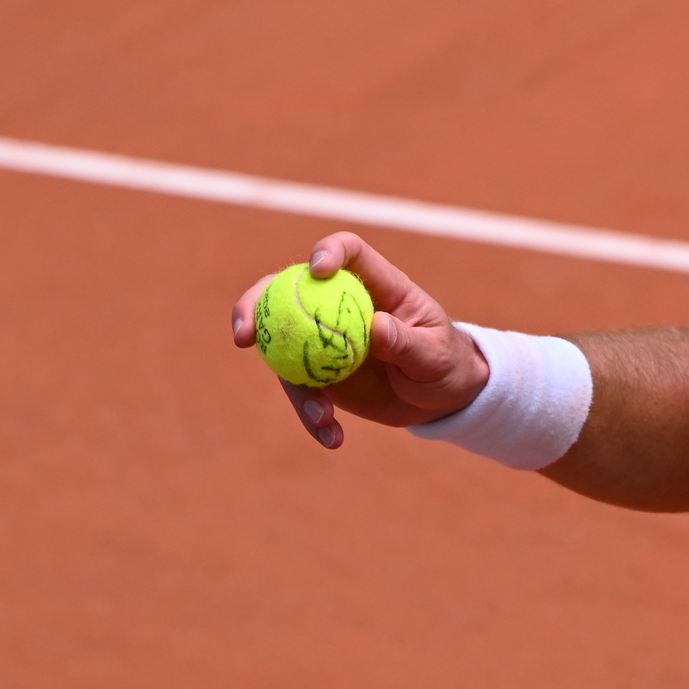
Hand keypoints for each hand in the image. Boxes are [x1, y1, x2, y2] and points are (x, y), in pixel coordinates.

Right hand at [229, 232, 490, 450]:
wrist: (439, 399)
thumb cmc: (445, 363)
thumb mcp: (436, 355)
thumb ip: (407, 342)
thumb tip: (376, 327)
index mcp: (378, 285)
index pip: (349, 253)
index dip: (329, 252)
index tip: (316, 270)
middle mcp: (342, 305)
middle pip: (285, 289)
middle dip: (253, 304)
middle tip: (243, 336)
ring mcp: (324, 338)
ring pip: (282, 345)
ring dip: (290, 382)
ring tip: (321, 415)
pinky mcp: (318, 373)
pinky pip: (299, 389)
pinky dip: (310, 413)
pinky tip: (332, 436)